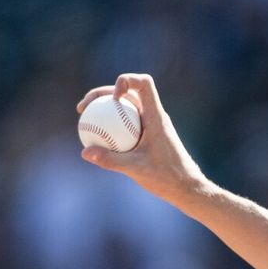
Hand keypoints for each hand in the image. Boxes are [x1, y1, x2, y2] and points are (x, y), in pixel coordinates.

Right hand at [76, 73, 208, 204]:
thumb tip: (85, 152)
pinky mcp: (146, 135)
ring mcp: (150, 125)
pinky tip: (93, 138)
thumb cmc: (166, 177)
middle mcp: (154, 116)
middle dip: (102, 93)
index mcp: (156, 116)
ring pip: (125, 108)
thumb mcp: (137, 169)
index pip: (144, 84)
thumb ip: (111, 160)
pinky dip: (109, 125)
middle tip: (82, 108)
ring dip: (104, 108)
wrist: (185, 187)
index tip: (113, 98)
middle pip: (127, 92)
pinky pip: (125, 123)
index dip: (126, 81)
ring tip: (83, 119)